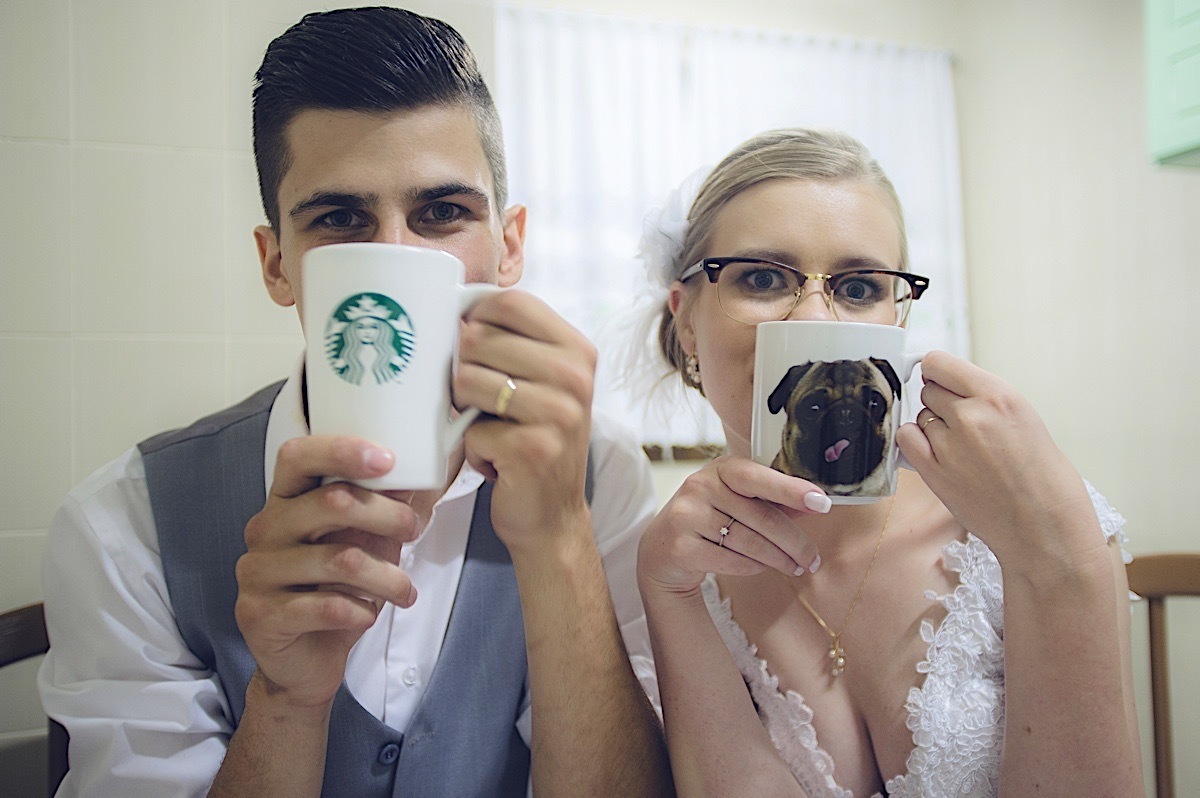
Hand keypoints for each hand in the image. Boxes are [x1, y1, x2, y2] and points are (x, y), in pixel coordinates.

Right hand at [234, 435, 419, 708]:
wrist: (302, 660)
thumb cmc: (334, 591)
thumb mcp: (363, 541)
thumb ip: (381, 505)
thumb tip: (420, 468)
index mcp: (284, 501)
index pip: (298, 456)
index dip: (342, 450)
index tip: (388, 460)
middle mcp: (264, 529)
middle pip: (331, 502)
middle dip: (386, 515)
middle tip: (413, 531)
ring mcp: (257, 572)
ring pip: (340, 559)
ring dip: (386, 576)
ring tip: (405, 591)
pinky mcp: (260, 615)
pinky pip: (327, 607)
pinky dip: (361, 611)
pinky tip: (369, 615)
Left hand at [453, 290, 595, 552]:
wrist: (551, 515)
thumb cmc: (533, 440)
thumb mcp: (538, 382)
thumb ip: (510, 344)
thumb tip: (453, 310)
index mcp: (578, 351)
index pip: (512, 302)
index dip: (475, 315)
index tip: (468, 339)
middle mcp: (575, 377)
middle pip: (480, 339)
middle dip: (463, 371)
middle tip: (480, 401)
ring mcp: (558, 413)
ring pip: (468, 381)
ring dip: (463, 410)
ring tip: (487, 428)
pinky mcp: (533, 449)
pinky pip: (469, 429)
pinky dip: (471, 449)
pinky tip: (496, 460)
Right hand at [637, 456, 826, 596]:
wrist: (661, 549)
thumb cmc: (710, 519)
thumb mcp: (738, 501)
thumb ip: (774, 501)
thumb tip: (815, 503)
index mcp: (720, 468)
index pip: (758, 476)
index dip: (791, 489)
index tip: (822, 502)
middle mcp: (699, 486)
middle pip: (761, 517)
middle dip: (795, 542)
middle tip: (814, 559)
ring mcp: (686, 516)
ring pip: (749, 542)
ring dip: (779, 559)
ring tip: (796, 567)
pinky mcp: (681, 547)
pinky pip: (732, 561)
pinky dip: (753, 567)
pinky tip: (762, 567)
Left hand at [896, 351, 1101, 571]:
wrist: (1045, 527)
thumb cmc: (1044, 478)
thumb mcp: (1024, 419)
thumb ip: (986, 400)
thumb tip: (956, 389)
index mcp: (999, 395)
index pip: (940, 362)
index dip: (937, 371)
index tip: (939, 379)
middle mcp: (971, 415)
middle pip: (929, 389)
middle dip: (941, 403)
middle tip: (963, 424)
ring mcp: (949, 444)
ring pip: (920, 416)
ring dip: (933, 427)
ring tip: (961, 448)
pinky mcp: (934, 472)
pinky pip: (906, 440)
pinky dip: (915, 444)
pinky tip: (936, 455)